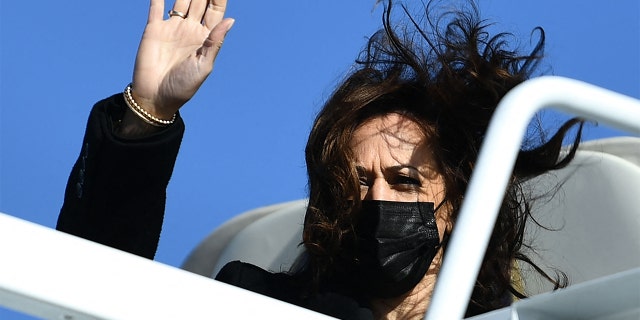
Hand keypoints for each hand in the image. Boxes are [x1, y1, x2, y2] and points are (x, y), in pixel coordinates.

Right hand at [131, 0, 233, 118]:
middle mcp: (190, 29)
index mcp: (205, 38)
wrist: (155, 97)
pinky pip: (156, 6)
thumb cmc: (183, 86)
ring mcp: (172, 28)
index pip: (215, 10)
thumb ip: (215, 42)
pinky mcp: (154, 29)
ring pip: (181, 0)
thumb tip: (231, 19)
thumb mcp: (204, 66)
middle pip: (199, 0)